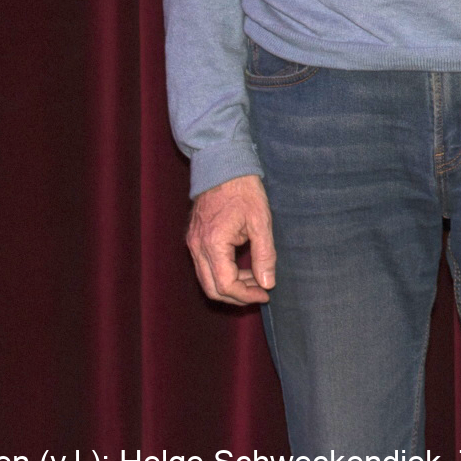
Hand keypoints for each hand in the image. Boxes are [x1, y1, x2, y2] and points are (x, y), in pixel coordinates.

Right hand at [186, 174, 275, 304]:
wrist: (223, 165)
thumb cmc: (244, 190)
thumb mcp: (261, 222)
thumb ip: (264, 255)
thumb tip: (268, 283)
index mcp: (212, 244)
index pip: (225, 285)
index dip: (246, 295)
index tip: (266, 294)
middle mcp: (197, 247)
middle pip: (212, 289)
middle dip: (237, 296)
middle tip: (260, 292)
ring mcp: (193, 243)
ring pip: (207, 279)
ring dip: (230, 285)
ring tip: (256, 278)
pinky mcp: (194, 239)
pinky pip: (205, 266)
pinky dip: (223, 273)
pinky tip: (242, 267)